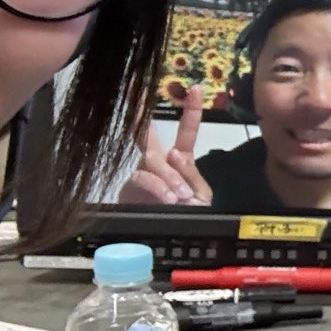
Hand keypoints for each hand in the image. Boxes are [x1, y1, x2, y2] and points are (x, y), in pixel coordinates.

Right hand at [119, 86, 212, 205]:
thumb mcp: (201, 196)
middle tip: (137, 93)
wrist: (172, 241)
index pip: (186, 132)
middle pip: (149, 134)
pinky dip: (158, 187)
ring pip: (151, 160)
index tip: (198, 89)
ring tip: (180, 195)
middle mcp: (157, 162)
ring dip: (167, 175)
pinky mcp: (130, 189)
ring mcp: (142, 174)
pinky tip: (169, 196)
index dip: (191, 111)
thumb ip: (192, 174)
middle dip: (142, 112)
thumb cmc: (187, 216)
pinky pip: (143, 179)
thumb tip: (174, 152)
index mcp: (179, 160)